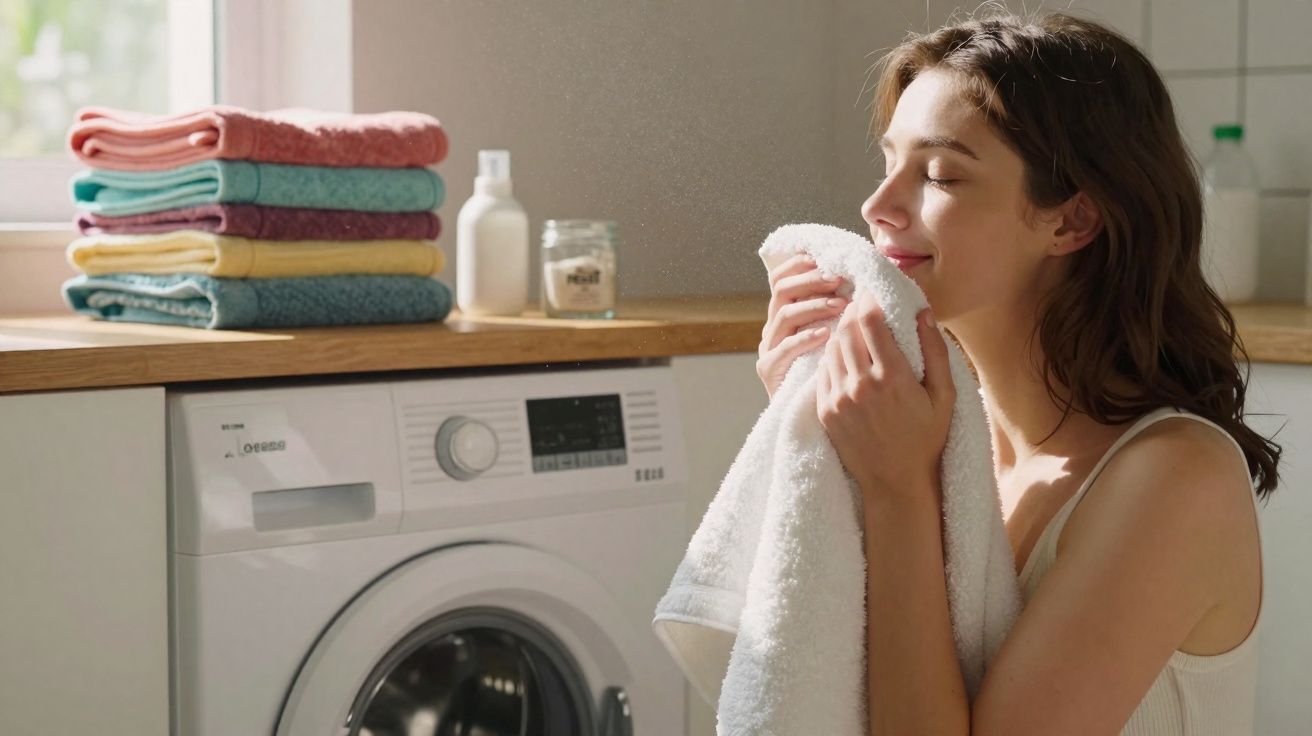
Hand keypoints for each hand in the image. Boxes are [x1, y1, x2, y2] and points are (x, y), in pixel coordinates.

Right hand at [757, 254, 849, 398]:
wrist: (830, 417)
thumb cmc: (842, 372)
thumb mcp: (842, 333)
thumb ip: (843, 306)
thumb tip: (863, 275)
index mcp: (788, 314)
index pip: (783, 278)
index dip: (800, 264)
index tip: (826, 257)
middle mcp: (775, 328)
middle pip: (782, 290)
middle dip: (811, 280)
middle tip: (838, 279)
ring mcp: (769, 348)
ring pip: (784, 315)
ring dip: (813, 305)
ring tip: (840, 306)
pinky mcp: (769, 370)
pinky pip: (784, 349)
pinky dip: (805, 338)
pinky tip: (826, 334)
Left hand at [816, 288, 954, 503]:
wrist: (895, 482)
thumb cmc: (926, 438)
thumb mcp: (944, 397)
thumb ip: (935, 351)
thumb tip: (922, 312)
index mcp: (893, 378)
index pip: (870, 322)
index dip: (869, 301)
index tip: (873, 293)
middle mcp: (861, 386)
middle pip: (847, 329)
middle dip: (854, 311)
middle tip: (862, 304)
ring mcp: (839, 399)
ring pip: (832, 348)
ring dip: (842, 333)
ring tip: (854, 329)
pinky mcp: (825, 410)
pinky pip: (823, 371)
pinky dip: (832, 357)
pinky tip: (845, 356)